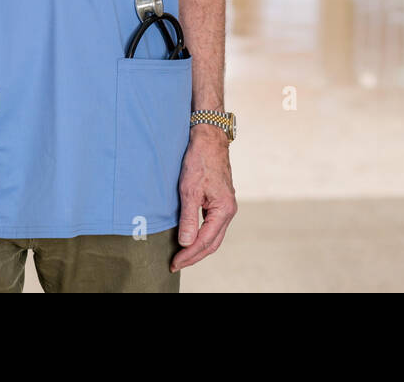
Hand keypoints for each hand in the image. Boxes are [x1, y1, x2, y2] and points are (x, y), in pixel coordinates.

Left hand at [171, 124, 235, 271]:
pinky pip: (213, 225)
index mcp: (224, 209)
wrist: (209, 139)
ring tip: (182, 256)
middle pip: (213, 243)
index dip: (189, 254)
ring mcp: (226, 206)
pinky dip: (202, 236)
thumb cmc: (200, 160)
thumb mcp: (189, 190)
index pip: (205, 241)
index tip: (174, 262)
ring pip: (214, 235)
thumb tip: (185, 242)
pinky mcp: (220, 201)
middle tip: (176, 264)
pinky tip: (191, 238)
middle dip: (194, 256)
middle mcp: (228, 210)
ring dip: (198, 248)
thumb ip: (188, 218)